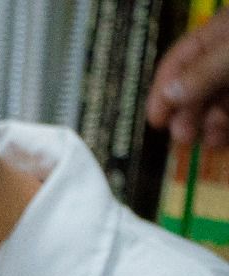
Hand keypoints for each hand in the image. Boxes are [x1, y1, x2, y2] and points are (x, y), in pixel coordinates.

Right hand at [147, 8, 228, 146]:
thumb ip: (202, 72)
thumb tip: (169, 95)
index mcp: (219, 31)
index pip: (179, 60)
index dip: (163, 90)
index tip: (155, 120)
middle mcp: (228, 53)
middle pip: (198, 84)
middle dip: (187, 112)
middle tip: (180, 137)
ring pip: (219, 99)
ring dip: (208, 124)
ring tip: (204, 142)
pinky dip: (226, 126)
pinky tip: (221, 139)